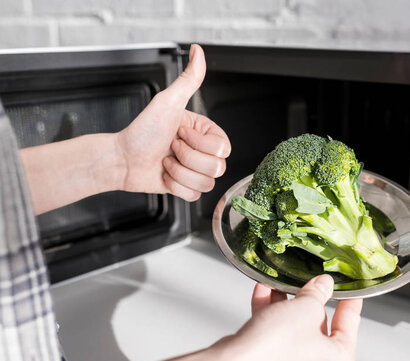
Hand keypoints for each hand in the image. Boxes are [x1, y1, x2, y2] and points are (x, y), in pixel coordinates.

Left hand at [116, 44, 230, 200]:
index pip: (223, 148)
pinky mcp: (187, 189)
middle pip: (217, 167)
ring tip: (166, 161)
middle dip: (187, 158)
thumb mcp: (167, 102)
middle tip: (170, 147)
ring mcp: (196, 171)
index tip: (179, 132)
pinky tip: (165, 175)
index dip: (198, 144)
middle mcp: (204, 152)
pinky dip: (176, 187)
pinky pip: (195, 196)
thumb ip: (188, 79)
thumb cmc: (141, 131)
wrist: (121, 159)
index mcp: (206, 132)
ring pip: (207, 183)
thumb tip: (197, 51)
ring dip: (179, 173)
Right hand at [216, 275, 362, 360]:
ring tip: (279, 284)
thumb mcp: (305, 307)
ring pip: (295, 330)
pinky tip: (263, 294)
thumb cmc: (273, 348)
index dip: (350, 299)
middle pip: (320, 326)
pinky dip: (271, 316)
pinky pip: (276, 337)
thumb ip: (317, 293)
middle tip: (308, 280)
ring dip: (286, 304)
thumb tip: (323, 285)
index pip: (351, 323)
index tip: (351, 287)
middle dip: (308, 300)